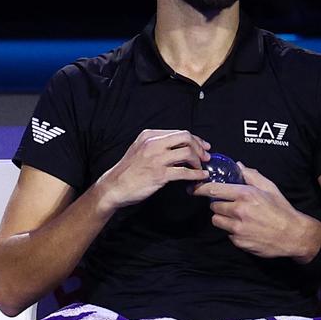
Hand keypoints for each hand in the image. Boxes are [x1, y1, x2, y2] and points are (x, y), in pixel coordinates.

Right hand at [94, 129, 210, 209]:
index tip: (203, 147)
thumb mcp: (140, 149)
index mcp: (149, 135)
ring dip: (198, 162)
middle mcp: (153, 144)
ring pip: (187, 153)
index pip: (179, 133)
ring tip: (201, 169)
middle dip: (199, 147)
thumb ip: (157, 145)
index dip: (195, 140)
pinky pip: (184, 172)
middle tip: (205, 157)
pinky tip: (201, 177)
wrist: (114, 186)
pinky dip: (196, 175)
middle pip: (185, 138)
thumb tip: (180, 148)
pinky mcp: (159, 174)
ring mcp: (156, 159)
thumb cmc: (128, 170)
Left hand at [194, 164, 320, 259]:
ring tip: (238, 217)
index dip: (201, 188)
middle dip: (219, 204)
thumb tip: (238, 165)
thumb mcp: (270, 188)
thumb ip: (252, 176)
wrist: (293, 235)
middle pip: (214, 206)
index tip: (194, 188)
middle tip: (231, 205)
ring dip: (223, 218)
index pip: (214, 189)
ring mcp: (238, 228)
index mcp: (246, 195)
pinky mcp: (239, 241)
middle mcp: (239, 211)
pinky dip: (233, 231)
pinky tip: (246, 229)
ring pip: (217, 220)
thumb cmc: (282, 209)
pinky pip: (227, 233)